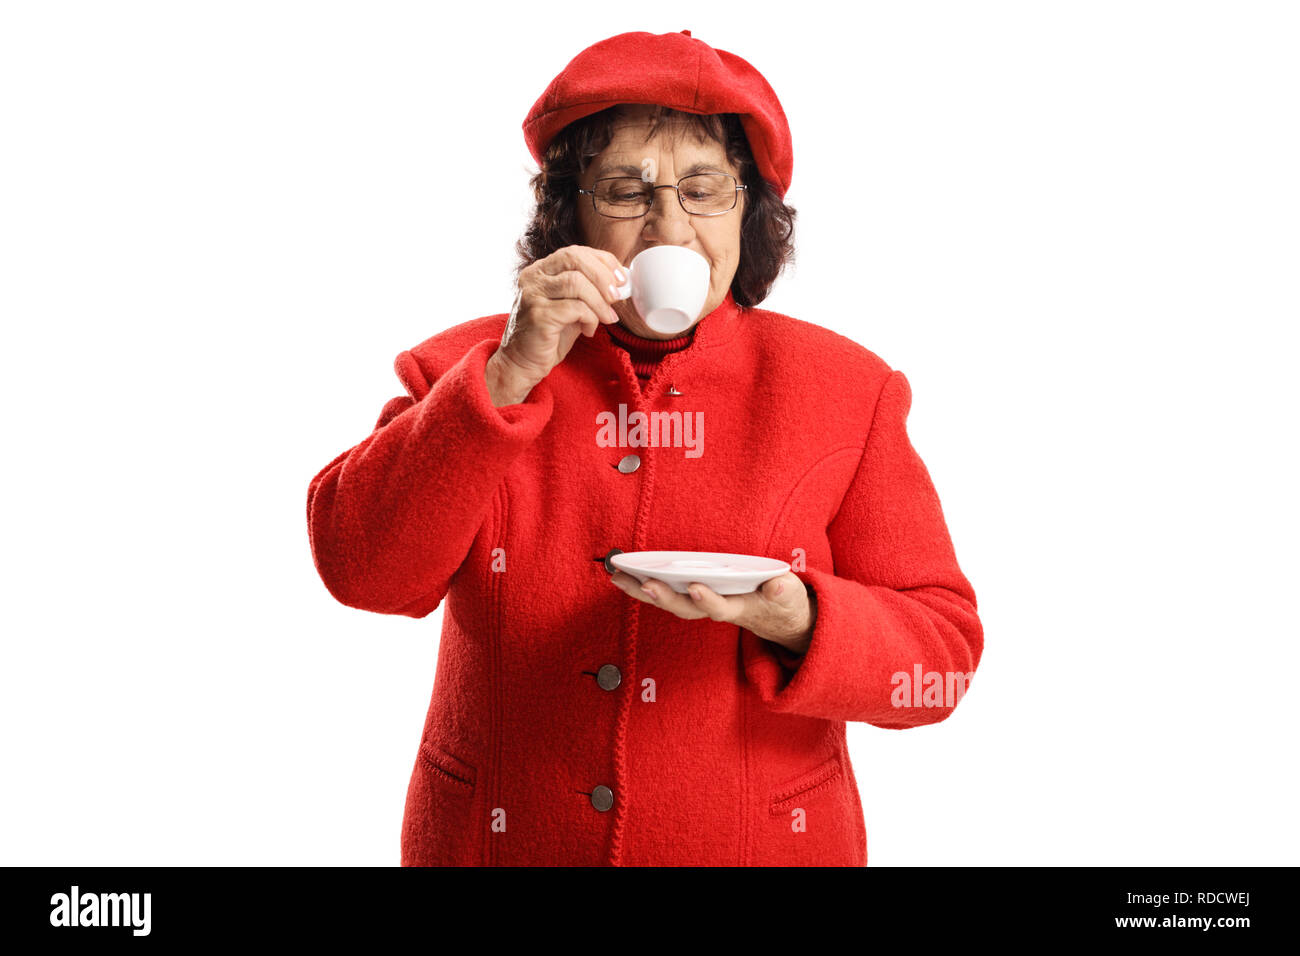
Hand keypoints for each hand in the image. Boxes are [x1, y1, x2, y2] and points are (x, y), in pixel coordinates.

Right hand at [493, 244, 626, 389]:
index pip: (574, 252)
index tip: (621, 278)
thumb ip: (588, 292)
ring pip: (577, 282)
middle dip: (603, 276)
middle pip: (574, 259)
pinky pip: (575, 308)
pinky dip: (590, 318)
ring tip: (607, 318)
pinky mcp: (538, 315)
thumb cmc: (549, 337)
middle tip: (617, 296)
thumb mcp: (570, 307)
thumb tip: (619, 283)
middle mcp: (533, 277)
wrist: (522, 364)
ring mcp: (533, 295)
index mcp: (540, 270)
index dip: (602, 261)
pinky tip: (588, 330)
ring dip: (600, 301)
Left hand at [609, 571, 815, 653]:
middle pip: (685, 609)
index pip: (722, 608)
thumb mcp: (790, 597)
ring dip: (642, 591)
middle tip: (644, 583)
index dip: (709, 600)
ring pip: (669, 602)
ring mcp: (702, 605)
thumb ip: (784, 591)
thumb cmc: (782, 603)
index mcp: (740, 609)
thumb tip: (777, 586)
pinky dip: (643, 585)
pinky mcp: (692, 596)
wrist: (778, 618)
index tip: (697, 587)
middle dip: (664, 597)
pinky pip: (665, 592)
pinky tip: (624, 575)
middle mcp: (715, 610)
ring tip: (618, 577)